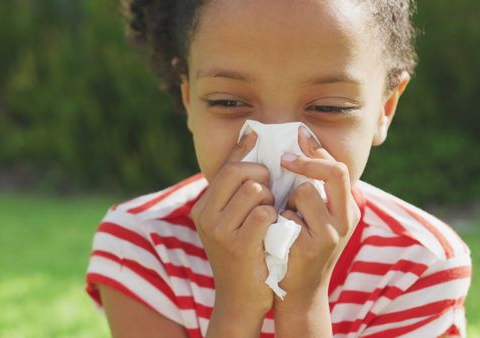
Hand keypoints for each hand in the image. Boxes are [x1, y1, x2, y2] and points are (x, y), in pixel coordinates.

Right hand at [189, 129, 275, 319]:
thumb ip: (237, 187)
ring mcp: (219, 231)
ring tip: (271, 216)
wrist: (241, 299)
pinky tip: (275, 231)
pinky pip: (265, 213)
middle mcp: (205, 216)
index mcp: (203, 207)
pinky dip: (276, 218)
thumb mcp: (231, 220)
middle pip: (239, 171)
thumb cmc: (244, 253)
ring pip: (255, 190)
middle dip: (262, 176)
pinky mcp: (238, 245)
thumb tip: (250, 137)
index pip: (226, 167)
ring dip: (271, 200)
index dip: (247, 152)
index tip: (259, 136)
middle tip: (271, 192)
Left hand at [277, 126, 361, 303]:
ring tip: (286, 219)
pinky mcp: (310, 247)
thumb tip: (302, 150)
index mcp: (348, 210)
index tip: (298, 135)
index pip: (339, 167)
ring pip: (305, 191)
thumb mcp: (318, 221)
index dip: (317, 149)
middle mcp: (345, 220)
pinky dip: (279, 220)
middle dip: (307, 161)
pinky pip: (288, 215)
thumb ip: (317, 193)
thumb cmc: (302, 250)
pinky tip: (280, 236)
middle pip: (335, 171)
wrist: (299, 295)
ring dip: (288, 200)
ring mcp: (330, 234)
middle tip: (284, 158)